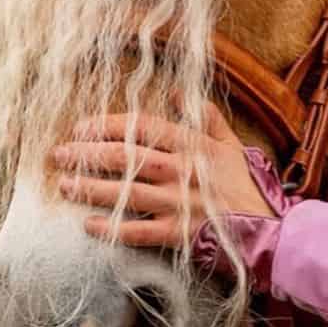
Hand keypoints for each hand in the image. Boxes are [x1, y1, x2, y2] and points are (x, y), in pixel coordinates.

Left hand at [52, 99, 275, 249]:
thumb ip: (206, 117)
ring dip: (92, 188)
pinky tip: (88, 225)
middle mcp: (183, 170)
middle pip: (127, 157)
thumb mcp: (232, 145)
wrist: (269, 228)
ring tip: (64, 185)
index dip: (109, 124)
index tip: (82, 126)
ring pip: (126, 191)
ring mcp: (179, 202)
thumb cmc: (247, 186)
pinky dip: (112, 228)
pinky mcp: (178, 233)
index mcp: (194, 145)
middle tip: (59, 154)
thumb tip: (179, 93)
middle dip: (88, 154)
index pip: (144, 127)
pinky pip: (139, 230)